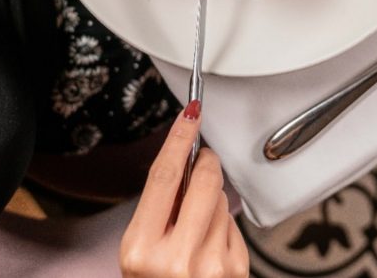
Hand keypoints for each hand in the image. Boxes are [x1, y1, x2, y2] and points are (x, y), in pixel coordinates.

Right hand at [120, 102, 249, 277]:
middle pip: (203, 180)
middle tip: (202, 162)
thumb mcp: (140, 253)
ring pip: (222, 202)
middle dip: (205, 165)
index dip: (180, 139)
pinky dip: (224, 228)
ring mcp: (211, 266)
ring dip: (213, 204)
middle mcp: (176, 259)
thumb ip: (159, 210)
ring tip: (195, 232)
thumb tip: (183, 161)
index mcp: (140, 249)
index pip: (165, 177)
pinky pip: (234, 226)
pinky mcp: (236, 271)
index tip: (191, 113)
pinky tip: (210, 249)